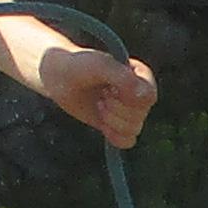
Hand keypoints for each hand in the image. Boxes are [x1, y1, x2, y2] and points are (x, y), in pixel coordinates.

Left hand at [38, 41, 157, 149]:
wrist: (58, 77)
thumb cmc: (78, 66)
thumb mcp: (99, 66)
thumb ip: (123, 78)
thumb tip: (145, 96)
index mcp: (140, 76)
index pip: (149, 97)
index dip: (129, 99)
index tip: (108, 90)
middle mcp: (138, 94)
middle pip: (141, 116)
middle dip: (116, 109)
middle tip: (101, 95)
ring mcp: (128, 111)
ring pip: (134, 129)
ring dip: (112, 121)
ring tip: (99, 105)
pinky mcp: (117, 125)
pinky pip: (127, 141)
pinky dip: (114, 136)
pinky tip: (102, 124)